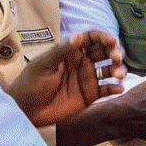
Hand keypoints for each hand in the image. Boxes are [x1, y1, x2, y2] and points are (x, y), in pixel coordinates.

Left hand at [10, 31, 125, 126]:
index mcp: (71, 51)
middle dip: (114, 53)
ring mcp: (87, 78)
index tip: (111, 41)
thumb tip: (79, 36)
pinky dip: (115, 88)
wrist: (27, 109)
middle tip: (116, 59)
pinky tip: (118, 88)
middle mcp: (82, 62)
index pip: (91, 39)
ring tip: (118, 75)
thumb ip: (62, 50)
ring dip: (118, 69)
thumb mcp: (44, 64)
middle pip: (105, 52)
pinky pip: (107, 89)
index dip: (103, 37)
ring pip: (109, 70)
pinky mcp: (90, 94)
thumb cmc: (31, 83)